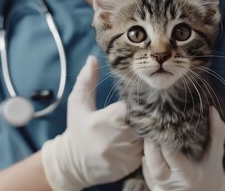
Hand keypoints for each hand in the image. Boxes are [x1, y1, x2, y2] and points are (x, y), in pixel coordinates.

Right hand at [41, 56, 142, 190]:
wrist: (74, 165)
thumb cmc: (77, 129)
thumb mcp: (77, 103)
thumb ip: (86, 80)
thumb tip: (93, 58)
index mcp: (104, 120)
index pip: (132, 106)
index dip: (138, 101)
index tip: (138, 98)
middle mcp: (117, 138)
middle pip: (144, 120)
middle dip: (146, 115)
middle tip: (145, 110)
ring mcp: (126, 154)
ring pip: (149, 136)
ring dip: (149, 129)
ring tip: (147, 123)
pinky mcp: (133, 165)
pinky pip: (149, 151)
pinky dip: (148, 144)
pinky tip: (142, 139)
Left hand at [142, 107, 224, 190]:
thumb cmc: (211, 172)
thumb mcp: (216, 155)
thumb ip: (217, 133)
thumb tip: (212, 109)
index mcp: (189, 174)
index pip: (171, 154)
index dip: (165, 137)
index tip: (164, 121)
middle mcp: (173, 183)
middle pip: (155, 163)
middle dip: (150, 143)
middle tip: (150, 125)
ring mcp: (163, 188)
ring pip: (148, 168)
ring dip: (147, 150)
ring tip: (148, 133)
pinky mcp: (156, 190)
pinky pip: (146, 175)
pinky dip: (145, 162)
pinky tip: (148, 149)